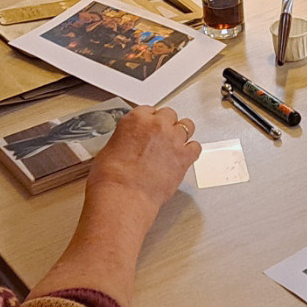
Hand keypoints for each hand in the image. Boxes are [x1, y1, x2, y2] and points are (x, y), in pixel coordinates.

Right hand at [85, 105, 200, 213]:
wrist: (124, 195)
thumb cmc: (112, 177)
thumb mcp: (110, 149)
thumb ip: (125, 140)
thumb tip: (128, 145)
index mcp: (136, 120)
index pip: (148, 110)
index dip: (150, 119)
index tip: (150, 126)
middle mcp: (157, 125)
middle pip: (169, 114)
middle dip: (166, 124)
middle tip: (162, 136)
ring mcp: (173, 139)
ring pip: (187, 126)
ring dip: (181, 134)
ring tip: (176, 143)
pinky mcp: (184, 156)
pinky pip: (196, 147)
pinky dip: (191, 151)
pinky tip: (186, 155)